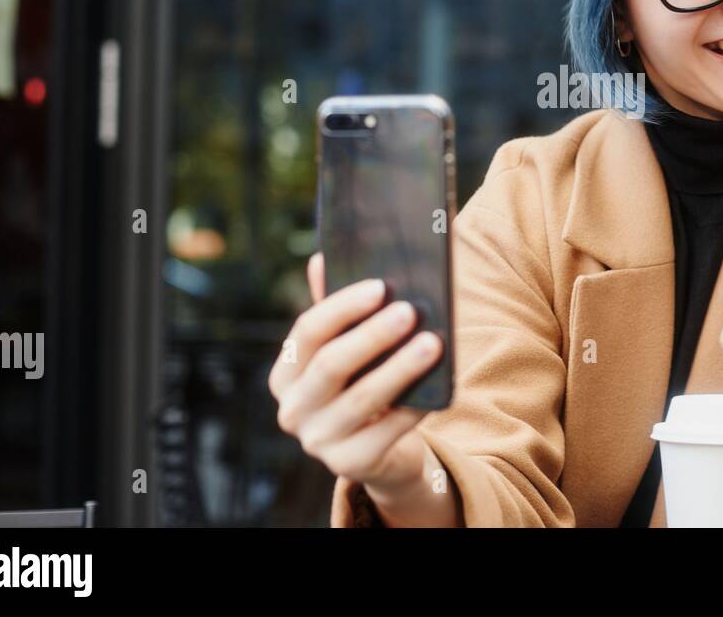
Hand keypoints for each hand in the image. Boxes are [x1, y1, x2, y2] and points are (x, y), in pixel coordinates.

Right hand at [268, 253, 441, 503]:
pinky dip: (412, 408)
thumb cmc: (364, 383)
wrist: (381, 451)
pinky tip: (436, 387)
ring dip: (399, 368)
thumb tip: (322, 257)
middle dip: (372, 335)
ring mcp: (317, 441)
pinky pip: (385, 433)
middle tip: (409, 311)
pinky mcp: (348, 466)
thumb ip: (336, 309)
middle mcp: (292, 409)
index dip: (342, 307)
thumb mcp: (349, 348)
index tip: (380, 287)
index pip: (307, 332)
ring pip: (361, 399)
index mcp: (287, 373)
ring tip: (432, 342)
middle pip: (330, 365)